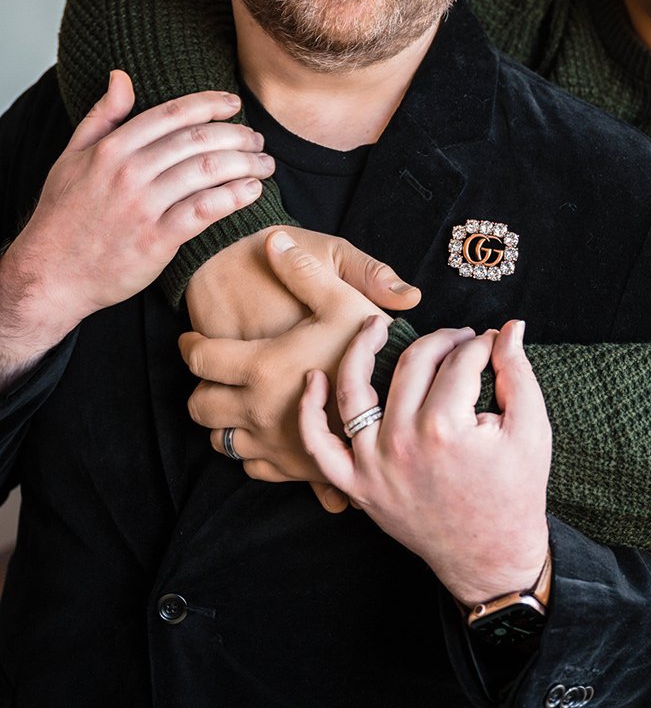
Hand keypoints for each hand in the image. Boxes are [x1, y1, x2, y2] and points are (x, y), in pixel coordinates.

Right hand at [0, 72, 272, 375]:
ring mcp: (143, 206)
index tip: (235, 103)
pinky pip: (206, 209)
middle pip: (198, 140)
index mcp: (112, 148)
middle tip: (257, 139)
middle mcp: (129, 172)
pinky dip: (234, 196)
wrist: (50, 274)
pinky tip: (252, 191)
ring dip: (245, 163)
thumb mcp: (71, 157)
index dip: (210, 104)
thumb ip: (101, 116)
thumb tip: (121, 76)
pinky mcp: (157, 239)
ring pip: (207, 171)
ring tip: (264, 164)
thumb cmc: (63, 215)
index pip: (172, 114)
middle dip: (236, 135)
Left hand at [182, 229, 383, 489]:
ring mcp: (273, 445)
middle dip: (201, 388)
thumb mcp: (342, 296)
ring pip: (220, 440)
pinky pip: (250, 466)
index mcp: (263, 368)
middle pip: (200, 407)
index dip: (189, 347)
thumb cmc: (373, 346)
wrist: (404, 402)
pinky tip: (263, 433)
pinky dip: (249, 451)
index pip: (200, 361)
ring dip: (222, 422)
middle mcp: (259, 411)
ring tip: (236, 403)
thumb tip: (273, 239)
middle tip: (213, 374)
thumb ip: (304, 269)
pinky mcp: (291, 468)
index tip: (190, 341)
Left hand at [299, 316, 551, 603]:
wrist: (492, 559)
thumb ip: (519, 371)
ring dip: (360, 349)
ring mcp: (373, 465)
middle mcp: (402, 442)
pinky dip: (310, 412)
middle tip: (461, 338)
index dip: (482, 343)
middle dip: (443, 340)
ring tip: (375, 324)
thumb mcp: (532, 429)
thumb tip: (511, 325)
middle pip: (414, 364)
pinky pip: (319, 447)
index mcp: (447, 427)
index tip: (492, 340)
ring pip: (355, 392)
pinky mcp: (357, 486)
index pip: (460, 361)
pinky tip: (313, 378)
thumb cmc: (516, 493)